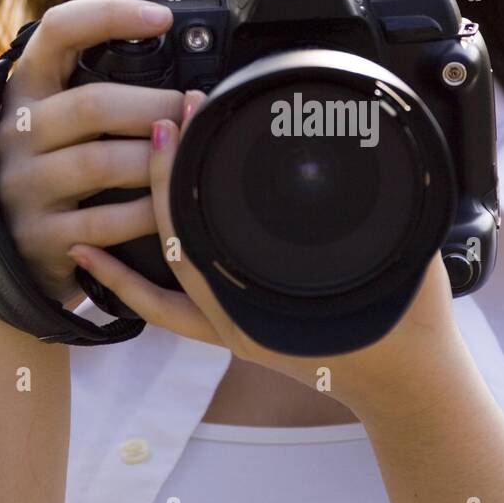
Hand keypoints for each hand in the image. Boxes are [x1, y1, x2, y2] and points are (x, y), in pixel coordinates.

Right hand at [0, 0, 184, 307]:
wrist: (13, 245)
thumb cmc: (55, 159)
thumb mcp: (63, 104)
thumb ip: (106, 54)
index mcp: (26, 86)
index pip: (58, 30)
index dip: (110, 15)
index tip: (161, 17)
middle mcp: (16, 131)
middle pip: (92, 104)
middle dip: (155, 105)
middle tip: (192, 107)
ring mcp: (22, 185)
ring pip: (100, 163)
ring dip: (156, 159)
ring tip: (186, 153)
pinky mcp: (38, 235)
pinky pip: (104, 222)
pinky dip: (145, 212)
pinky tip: (167, 204)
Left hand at [67, 91, 471, 423]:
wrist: (409, 384)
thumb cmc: (407, 325)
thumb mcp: (402, 255)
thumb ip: (386, 211)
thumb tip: (387, 152)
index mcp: (268, 301)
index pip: (201, 231)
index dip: (181, 174)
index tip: (182, 118)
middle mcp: (239, 319)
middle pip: (176, 244)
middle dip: (160, 179)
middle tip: (160, 122)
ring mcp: (231, 329)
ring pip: (161, 286)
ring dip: (131, 235)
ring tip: (101, 188)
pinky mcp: (233, 334)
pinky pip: (169, 312)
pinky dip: (128, 286)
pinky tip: (94, 262)